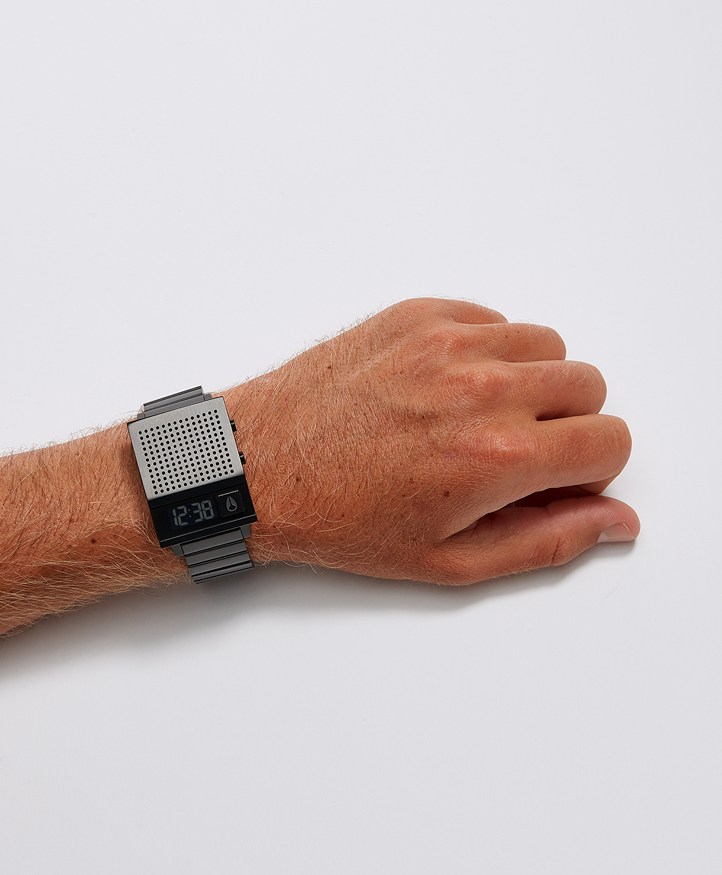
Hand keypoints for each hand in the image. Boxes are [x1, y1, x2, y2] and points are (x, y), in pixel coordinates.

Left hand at [226, 298, 637, 583]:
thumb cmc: (341, 520)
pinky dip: (486, 350)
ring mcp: (447, 342)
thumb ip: (547, 540)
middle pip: (588, 386)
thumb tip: (616, 522)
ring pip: (547, 345)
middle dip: (566, 425)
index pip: (610, 441)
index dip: (590, 471)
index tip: (553, 481)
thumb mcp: (449, 560)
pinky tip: (443, 390)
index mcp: (497, 457)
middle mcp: (481, 388)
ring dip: (531, 382)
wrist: (258, 467)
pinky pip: (492, 317)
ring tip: (476, 420)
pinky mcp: (415, 314)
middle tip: (510, 456)